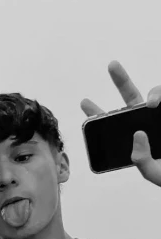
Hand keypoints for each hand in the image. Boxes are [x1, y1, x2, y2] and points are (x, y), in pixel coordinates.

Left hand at [81, 60, 160, 185]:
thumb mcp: (153, 173)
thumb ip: (142, 161)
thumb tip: (137, 134)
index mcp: (134, 138)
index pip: (112, 123)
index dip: (98, 113)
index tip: (85, 102)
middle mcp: (147, 124)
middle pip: (131, 98)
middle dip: (121, 80)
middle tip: (111, 65)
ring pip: (154, 96)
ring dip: (153, 93)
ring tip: (151, 103)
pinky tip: (158, 102)